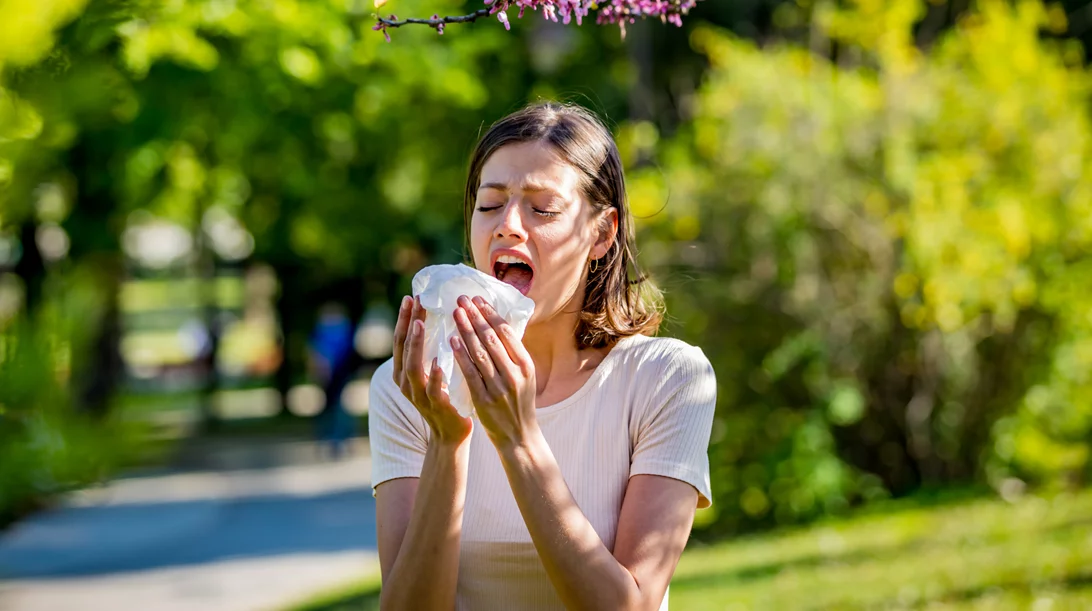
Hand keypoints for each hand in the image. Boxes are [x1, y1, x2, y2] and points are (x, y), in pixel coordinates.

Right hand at [392, 295, 472, 446]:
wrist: (451, 433)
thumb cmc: (445, 396)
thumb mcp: (433, 371)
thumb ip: (431, 350)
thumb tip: (438, 318)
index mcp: (403, 371)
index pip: (400, 340)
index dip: (404, 318)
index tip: (411, 296)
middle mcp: (406, 382)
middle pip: (403, 348)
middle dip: (409, 323)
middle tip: (415, 301)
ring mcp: (418, 395)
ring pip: (413, 367)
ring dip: (416, 344)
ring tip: (421, 323)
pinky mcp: (435, 406)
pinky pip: (432, 389)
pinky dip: (434, 375)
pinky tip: (438, 361)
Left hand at [451, 295, 538, 449]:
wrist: (519, 437)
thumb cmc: (519, 403)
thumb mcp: (524, 376)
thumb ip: (512, 355)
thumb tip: (497, 325)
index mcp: (526, 365)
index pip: (507, 333)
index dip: (491, 314)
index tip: (478, 299)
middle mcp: (515, 374)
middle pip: (492, 339)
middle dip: (476, 316)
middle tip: (462, 299)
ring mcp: (499, 388)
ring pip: (480, 353)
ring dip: (466, 330)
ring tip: (456, 313)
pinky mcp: (484, 400)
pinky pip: (470, 373)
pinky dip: (461, 355)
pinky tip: (452, 341)